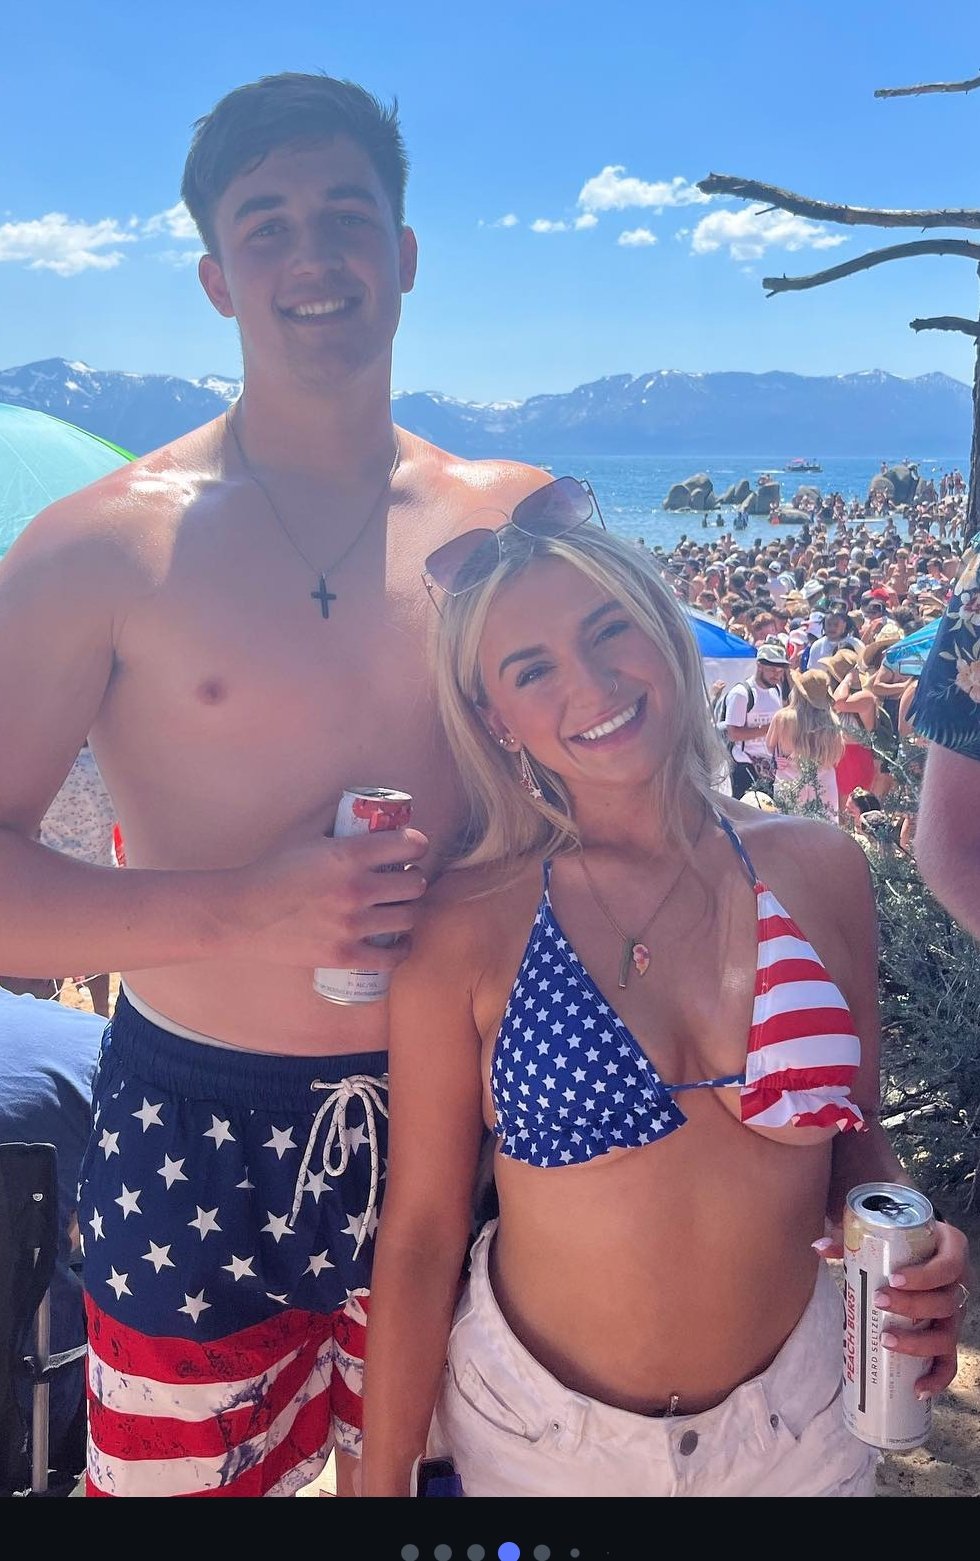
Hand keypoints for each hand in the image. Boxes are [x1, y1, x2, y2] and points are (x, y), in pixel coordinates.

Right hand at [226, 827, 429, 970]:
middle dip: (413, 878)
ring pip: (409, 917)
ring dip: (409, 910)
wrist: (241, 914)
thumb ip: (335, 817)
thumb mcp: (304, 833)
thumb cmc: (271, 870)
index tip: (413, 848)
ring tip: (401, 908)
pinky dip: (401, 949)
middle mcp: (356, 889)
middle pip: (415, 883)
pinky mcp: (344, 955)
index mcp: (348, 855)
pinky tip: (399, 941)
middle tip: (404, 879)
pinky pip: (391, 956)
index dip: (417, 844)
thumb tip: (363, 806)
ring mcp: (352, 925)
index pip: (408, 844)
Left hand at [814, 1218, 971, 1396]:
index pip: (947, 1266)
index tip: (893, 1279)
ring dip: (918, 1342)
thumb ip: (852, 1240)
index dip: (924, 1276)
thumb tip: (818, 1247)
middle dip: (912, 1306)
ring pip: (947, 1336)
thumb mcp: (884, 1234)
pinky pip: (949, 1362)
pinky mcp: (948, 1336)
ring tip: (886, 1340)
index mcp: (951, 1251)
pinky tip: (917, 1389)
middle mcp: (959, 1285)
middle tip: (879, 1301)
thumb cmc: (903, 1242)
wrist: (922, 1248)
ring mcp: (955, 1315)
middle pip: (945, 1303)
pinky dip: (937, 1378)